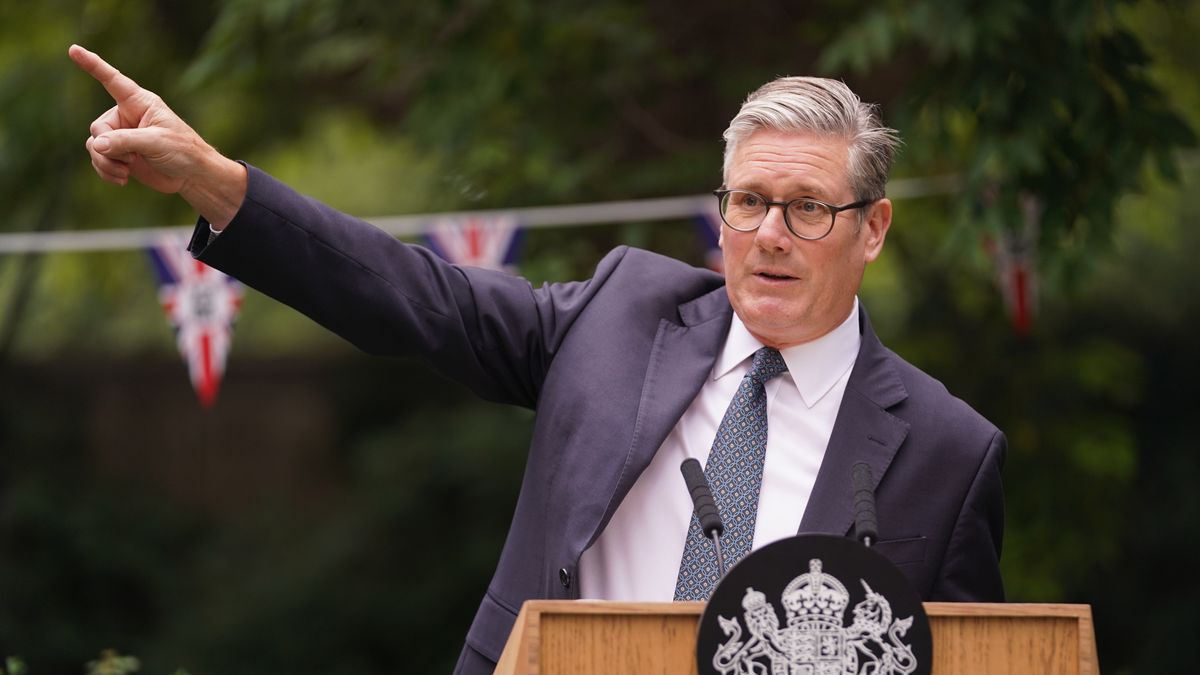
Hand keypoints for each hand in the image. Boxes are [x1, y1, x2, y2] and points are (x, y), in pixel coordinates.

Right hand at [69, 44, 245, 227]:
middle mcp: (126, 116)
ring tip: (126, 172)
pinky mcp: (120, 154)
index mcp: (139, 103)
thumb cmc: (183, 151)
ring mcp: (121, 136)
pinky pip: (98, 159)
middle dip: (108, 147)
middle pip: (98, 127)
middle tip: (131, 159)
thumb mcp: (156, 143)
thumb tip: (96, 145)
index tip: (74, 49)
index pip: (112, 80)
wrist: (192, 176)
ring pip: (95, 145)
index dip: (93, 65)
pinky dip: (106, 171)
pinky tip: (122, 179)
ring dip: (105, 162)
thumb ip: (125, 141)